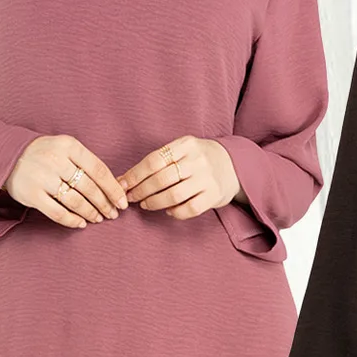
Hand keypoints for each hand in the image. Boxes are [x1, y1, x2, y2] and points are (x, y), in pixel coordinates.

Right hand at [5, 134, 125, 227]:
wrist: (7, 155)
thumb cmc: (45, 154)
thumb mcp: (65, 149)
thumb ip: (86, 163)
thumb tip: (114, 187)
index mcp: (69, 146)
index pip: (99, 170)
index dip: (113, 189)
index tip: (123, 202)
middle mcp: (56, 160)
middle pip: (89, 187)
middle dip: (105, 204)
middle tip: (113, 214)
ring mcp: (42, 177)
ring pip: (76, 201)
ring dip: (91, 212)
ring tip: (99, 218)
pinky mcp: (31, 194)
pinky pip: (58, 212)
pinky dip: (72, 220)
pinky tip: (81, 223)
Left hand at [120, 136, 240, 218]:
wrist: (234, 165)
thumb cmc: (198, 159)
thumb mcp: (182, 150)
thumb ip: (158, 161)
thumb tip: (125, 178)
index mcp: (186, 145)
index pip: (153, 161)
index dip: (135, 175)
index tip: (122, 185)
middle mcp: (197, 160)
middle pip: (161, 179)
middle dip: (141, 190)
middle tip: (131, 198)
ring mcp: (207, 178)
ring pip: (174, 195)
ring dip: (155, 203)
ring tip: (145, 205)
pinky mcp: (214, 195)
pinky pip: (190, 208)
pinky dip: (176, 212)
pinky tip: (169, 210)